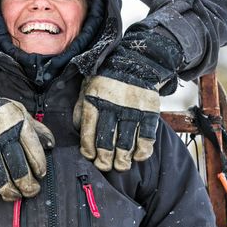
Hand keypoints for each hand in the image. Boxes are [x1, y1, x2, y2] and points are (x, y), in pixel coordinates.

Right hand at [0, 77, 54, 203]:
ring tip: (15, 196)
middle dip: (27, 185)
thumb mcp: (20, 112)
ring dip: (9, 192)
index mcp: (17, 124)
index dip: (39, 166)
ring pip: (0, 177)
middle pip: (18, 167)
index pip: (33, 150)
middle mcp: (1, 135)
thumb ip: (36, 128)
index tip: (41, 175)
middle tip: (31, 192)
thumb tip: (51, 145)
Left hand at [73, 29, 181, 168]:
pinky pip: (146, 137)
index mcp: (94, 99)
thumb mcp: (88, 87)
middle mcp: (113, 105)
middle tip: (105, 166)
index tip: (90, 157)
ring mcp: (133, 109)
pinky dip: (142, 151)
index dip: (88, 148)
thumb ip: (81, 108)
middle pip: (107, 141)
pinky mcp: (149, 111)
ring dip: (123, 159)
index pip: (88, 130)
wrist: (137, 60)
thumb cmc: (108, 78)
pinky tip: (137, 156)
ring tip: (120, 165)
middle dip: (105, 159)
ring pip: (126, 143)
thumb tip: (76, 130)